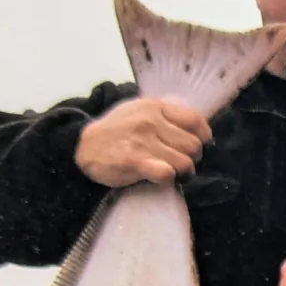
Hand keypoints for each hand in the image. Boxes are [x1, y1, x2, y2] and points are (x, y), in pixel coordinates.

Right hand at [74, 98, 211, 186]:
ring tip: (171, 172)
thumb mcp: (139, 110)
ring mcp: (142, 141)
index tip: (197, 145)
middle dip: (192, 159)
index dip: (202, 137)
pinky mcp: (134, 161)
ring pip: (184, 163)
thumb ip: (165, 114)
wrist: (83, 146)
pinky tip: (160, 177)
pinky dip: (168, 178)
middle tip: (180, 163)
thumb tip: (196, 126)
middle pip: (193, 146)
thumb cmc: (117, 131)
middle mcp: (150, 121)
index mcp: (155, 106)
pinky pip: (166, 173)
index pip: (195, 121)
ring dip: (182, 172)